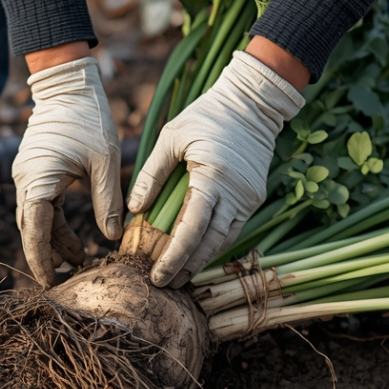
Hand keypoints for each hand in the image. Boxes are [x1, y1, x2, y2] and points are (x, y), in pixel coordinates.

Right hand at [13, 54, 122, 286]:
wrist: (69, 83)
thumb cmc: (88, 117)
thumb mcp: (105, 162)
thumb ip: (108, 201)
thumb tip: (112, 238)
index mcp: (38, 180)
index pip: (34, 231)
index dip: (41, 259)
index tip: (49, 283)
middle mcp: (26, 180)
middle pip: (31, 230)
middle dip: (47, 256)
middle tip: (66, 280)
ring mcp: (28, 175)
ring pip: (37, 219)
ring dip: (54, 241)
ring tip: (79, 261)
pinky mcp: (36, 171)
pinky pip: (43, 206)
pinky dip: (56, 224)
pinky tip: (75, 240)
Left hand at [127, 49, 304, 286]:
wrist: (252, 103)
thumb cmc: (206, 115)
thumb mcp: (171, 137)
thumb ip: (151, 174)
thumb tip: (135, 209)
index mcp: (212, 177)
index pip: (192, 229)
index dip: (174, 256)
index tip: (158, 275)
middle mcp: (234, 193)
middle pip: (210, 243)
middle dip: (187, 266)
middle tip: (164, 284)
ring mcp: (248, 197)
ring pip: (224, 240)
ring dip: (201, 260)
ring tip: (179, 276)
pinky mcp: (253, 197)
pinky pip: (232, 228)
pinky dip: (215, 243)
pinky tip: (197, 253)